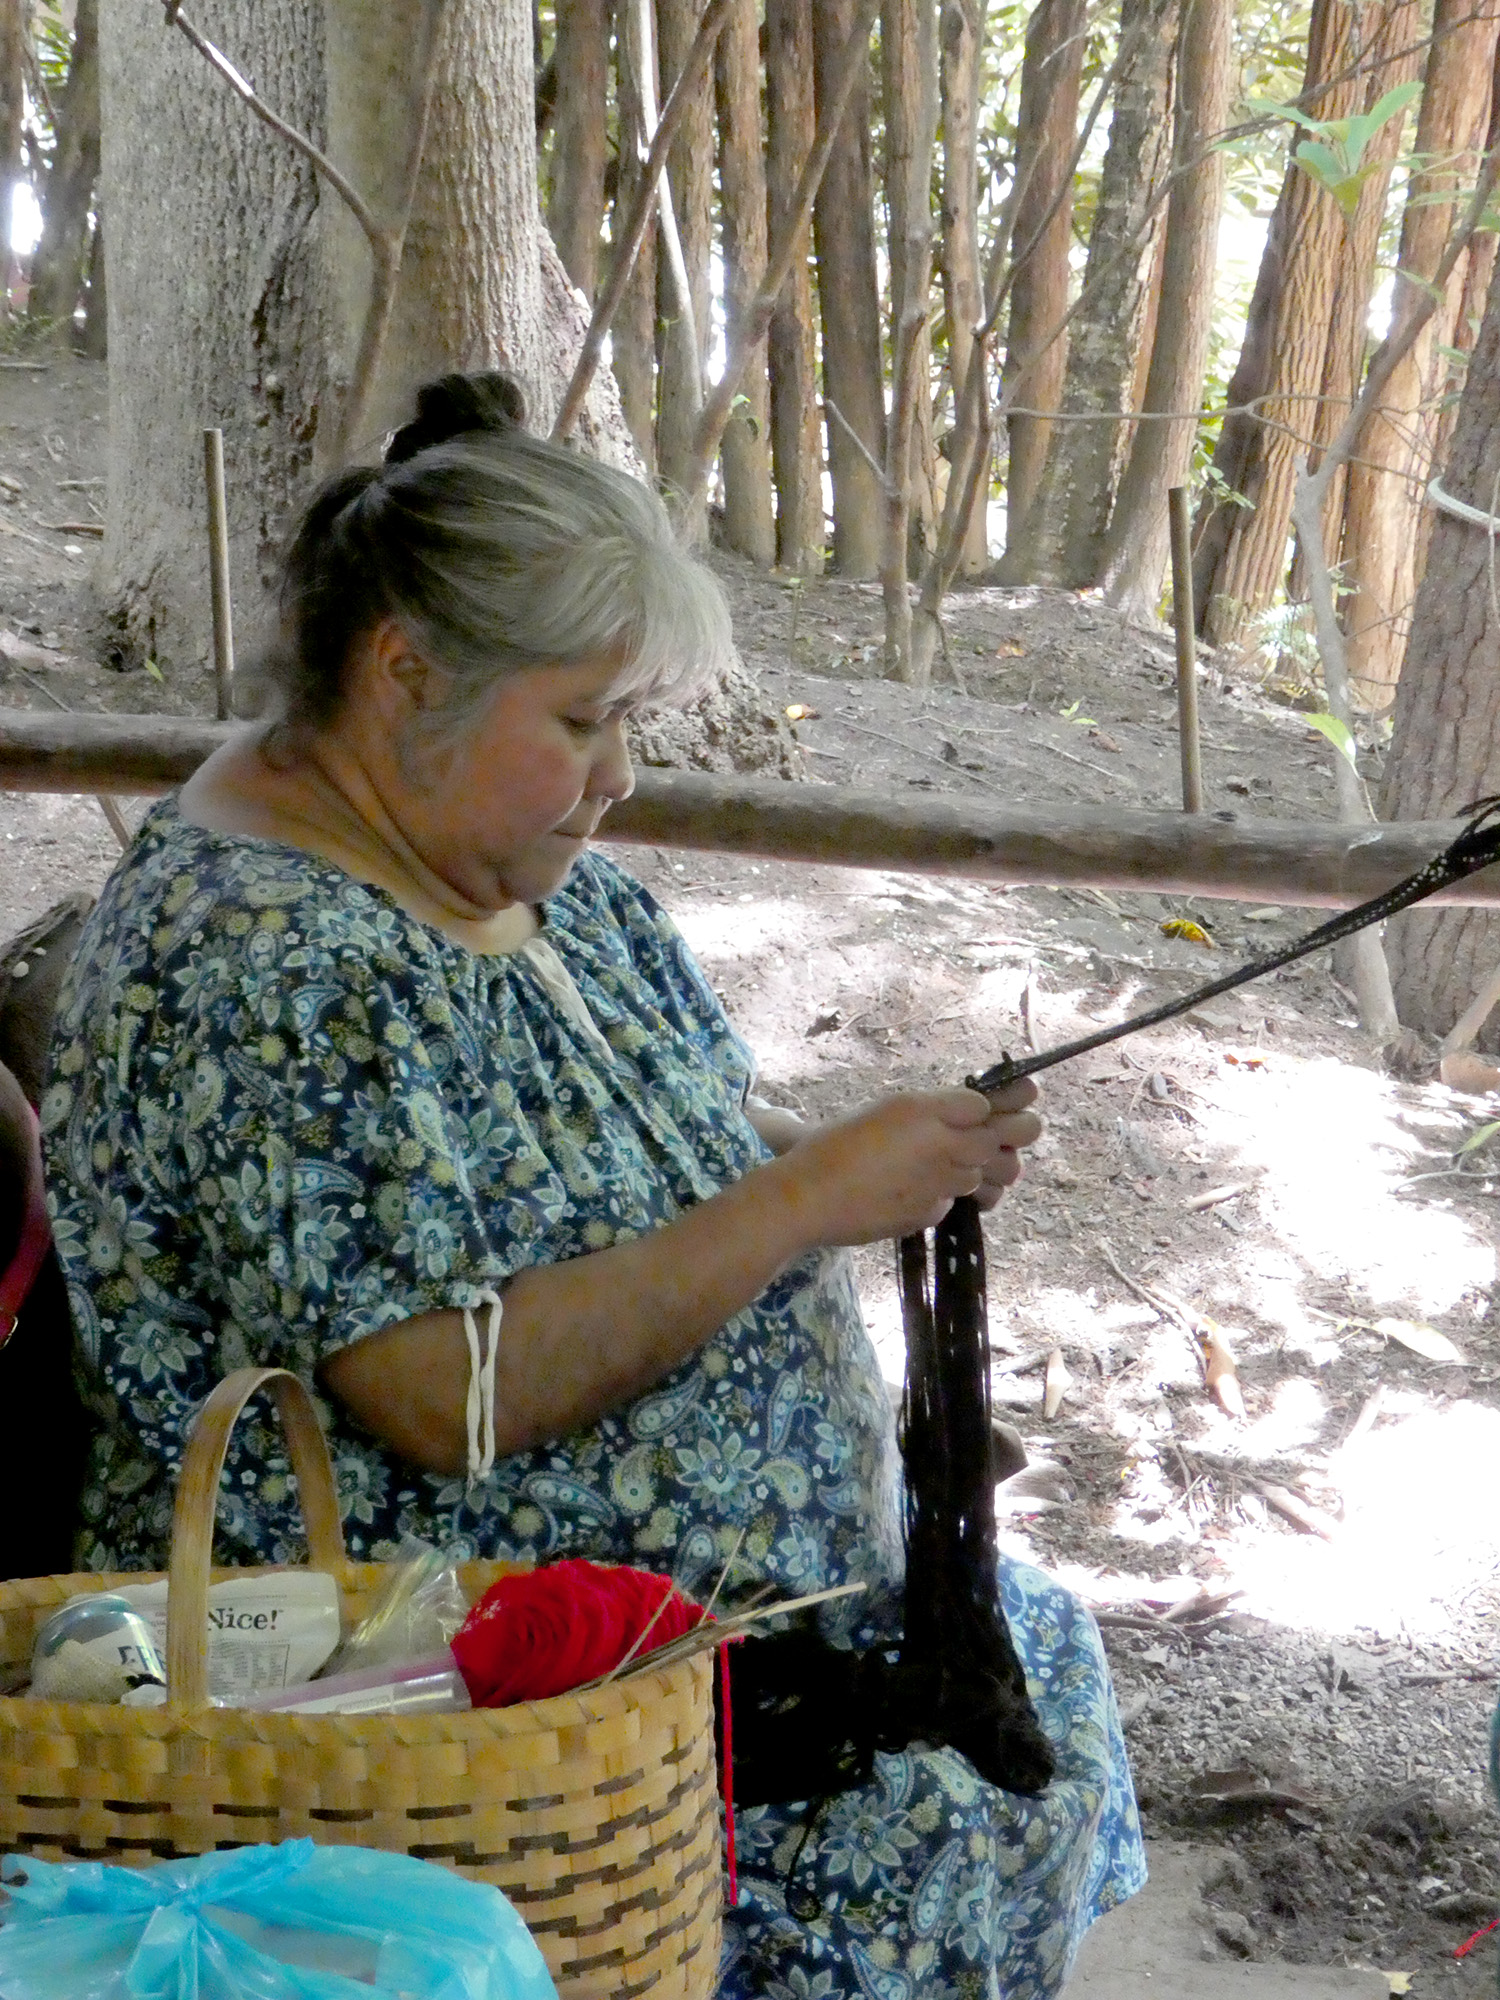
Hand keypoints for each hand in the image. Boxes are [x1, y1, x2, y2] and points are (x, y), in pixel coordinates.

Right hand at [770, 1081, 1042, 1246]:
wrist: (809, 1198)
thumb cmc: (835, 1146)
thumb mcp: (886, 1111)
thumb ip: (936, 1110)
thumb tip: (976, 1111)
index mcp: (924, 1109)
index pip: (989, 1101)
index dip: (1015, 1097)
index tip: (1027, 1094)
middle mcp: (940, 1144)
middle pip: (1008, 1136)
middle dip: (1022, 1130)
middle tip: (1023, 1127)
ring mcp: (939, 1183)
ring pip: (988, 1174)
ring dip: (989, 1167)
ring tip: (974, 1159)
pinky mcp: (930, 1213)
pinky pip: (957, 1201)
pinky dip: (952, 1194)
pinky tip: (931, 1186)